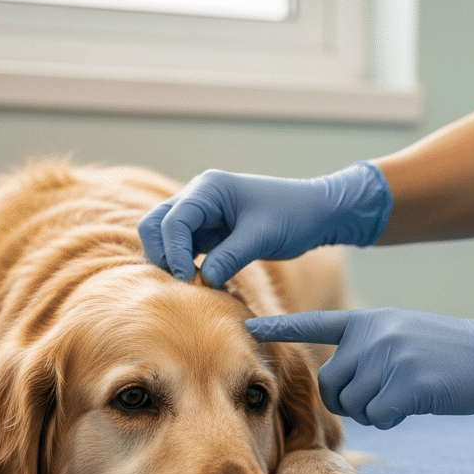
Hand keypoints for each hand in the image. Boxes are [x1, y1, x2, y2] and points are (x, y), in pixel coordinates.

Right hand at [139, 162, 391, 287]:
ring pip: (166, 238)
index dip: (174, 252)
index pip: (173, 221)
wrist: (316, 213)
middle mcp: (199, 197)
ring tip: (193, 285)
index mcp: (209, 189)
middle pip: (156, 225)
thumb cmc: (294, 216)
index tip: (189, 280)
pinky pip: (184, 248)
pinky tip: (203, 282)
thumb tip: (202, 282)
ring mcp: (202, 214)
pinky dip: (186, 264)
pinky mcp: (209, 231)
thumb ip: (230, 258)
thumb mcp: (262, 237)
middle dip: (163, 255)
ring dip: (171, 261)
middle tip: (184, 282)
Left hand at [246, 306, 473, 429]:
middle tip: (390, 389)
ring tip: (410, 389)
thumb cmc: (452, 352)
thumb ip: (368, 347)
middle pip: (331, 385)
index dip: (279, 328)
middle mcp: (373, 335)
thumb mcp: (402, 333)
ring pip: (354, 404)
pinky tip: (421, 400)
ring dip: (377, 408)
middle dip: (353, 397)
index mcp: (368, 321)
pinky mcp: (408, 384)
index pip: (312, 325)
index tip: (247, 326)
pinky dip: (397, 418)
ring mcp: (389, 358)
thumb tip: (339, 382)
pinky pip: (380, 417)